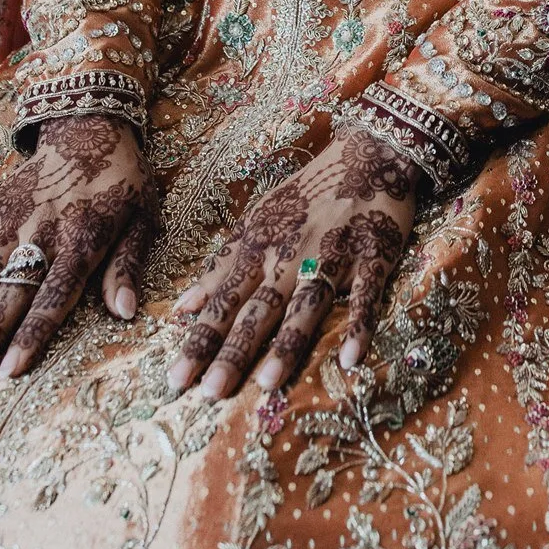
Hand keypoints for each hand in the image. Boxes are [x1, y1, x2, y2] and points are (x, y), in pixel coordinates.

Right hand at [0, 114, 155, 382]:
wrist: (89, 125)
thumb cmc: (121, 180)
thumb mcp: (141, 217)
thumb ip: (127, 266)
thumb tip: (126, 313)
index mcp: (83, 239)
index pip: (54, 296)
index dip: (31, 335)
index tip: (10, 371)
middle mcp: (43, 232)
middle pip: (11, 293)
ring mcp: (14, 220)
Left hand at [168, 128, 417, 400]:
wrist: (367, 155)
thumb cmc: (307, 193)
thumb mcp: (258, 221)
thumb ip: (223, 264)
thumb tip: (182, 307)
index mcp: (261, 248)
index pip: (224, 301)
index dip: (201, 339)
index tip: (175, 380)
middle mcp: (291, 256)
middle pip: (258, 309)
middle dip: (233, 350)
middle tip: (210, 393)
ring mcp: (333, 257)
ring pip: (305, 306)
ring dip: (286, 343)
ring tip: (266, 383)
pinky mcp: (373, 258)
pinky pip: (365, 296)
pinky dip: (359, 325)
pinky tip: (350, 358)